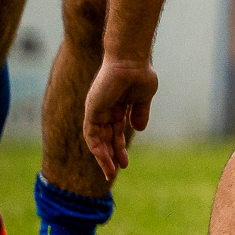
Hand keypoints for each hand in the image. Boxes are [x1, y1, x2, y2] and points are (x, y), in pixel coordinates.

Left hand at [83, 58, 158, 180]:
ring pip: (97, 140)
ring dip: (103, 157)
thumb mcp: (143, 97)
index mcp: (117, 107)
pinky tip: (104, 159)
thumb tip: (139, 129)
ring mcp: (97, 110)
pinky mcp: (92, 109)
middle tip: (114, 174)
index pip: (115, 133)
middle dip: (110, 157)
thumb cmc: (140, 73)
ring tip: (110, 173)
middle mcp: (104, 110)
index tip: (124, 164)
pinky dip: (97, 147)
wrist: (132, 60)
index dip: (119, 149)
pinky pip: (91, 133)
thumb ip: (140, 113)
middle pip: (105, 139)